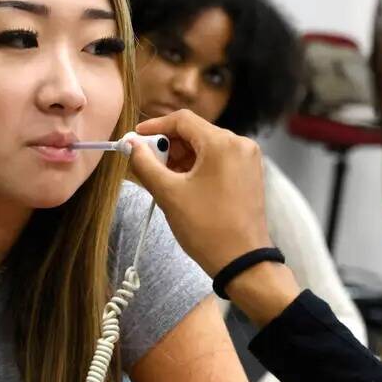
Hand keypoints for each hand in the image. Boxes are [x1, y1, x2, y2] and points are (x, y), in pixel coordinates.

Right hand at [128, 110, 272, 277]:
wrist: (242, 261)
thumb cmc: (206, 227)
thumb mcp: (168, 194)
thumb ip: (145, 164)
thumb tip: (131, 146)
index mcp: (223, 143)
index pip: (182, 120)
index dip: (155, 127)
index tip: (135, 139)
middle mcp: (240, 144)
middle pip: (195, 132)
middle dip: (168, 146)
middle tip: (147, 164)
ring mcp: (248, 160)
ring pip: (206, 147)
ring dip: (182, 157)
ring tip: (163, 179)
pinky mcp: (250, 174)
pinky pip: (218, 160)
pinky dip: (198, 166)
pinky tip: (183, 184)